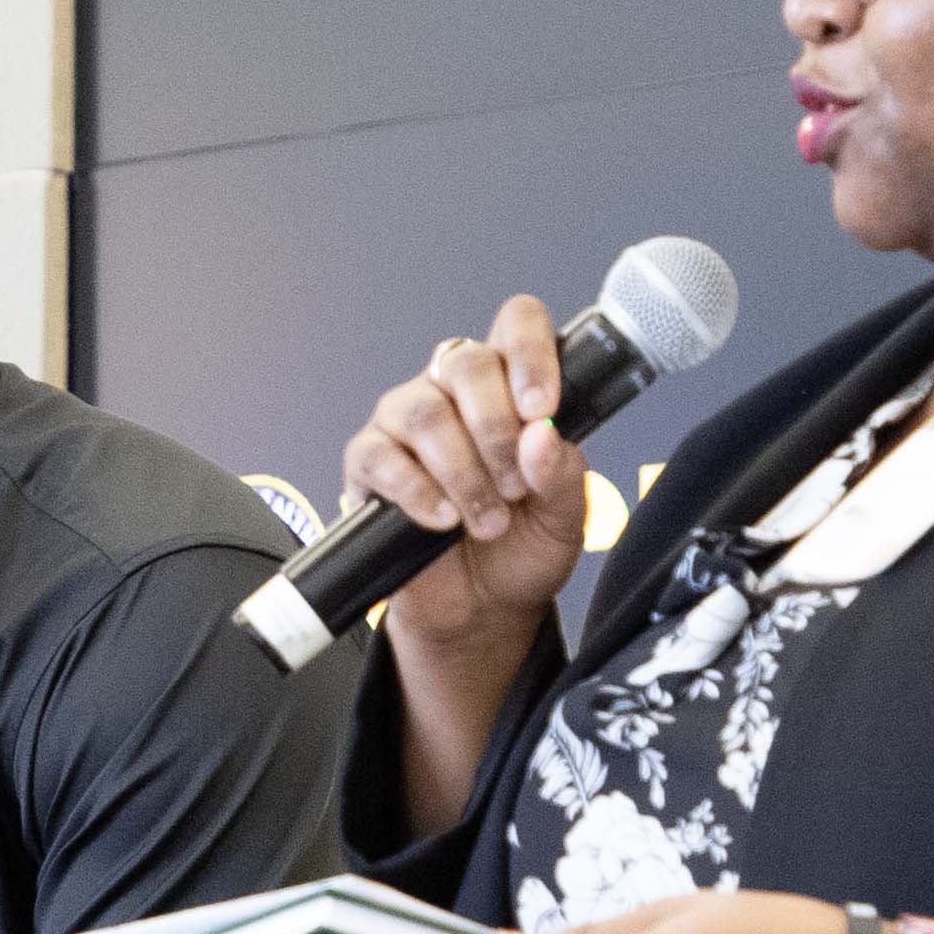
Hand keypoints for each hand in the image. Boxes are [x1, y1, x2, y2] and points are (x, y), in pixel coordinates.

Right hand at [346, 295, 595, 677]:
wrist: (480, 610)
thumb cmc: (522, 549)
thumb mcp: (564, 517)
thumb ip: (560, 473)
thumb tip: (541, 433)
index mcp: (508, 385)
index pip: (516, 324)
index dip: (529, 353)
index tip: (542, 409)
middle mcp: (452, 391)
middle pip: (465, 362)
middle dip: (497, 430)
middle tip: (515, 487)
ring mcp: (405, 422)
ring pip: (426, 412)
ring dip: (464, 472)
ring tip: (487, 520)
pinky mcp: (368, 463)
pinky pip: (382, 457)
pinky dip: (418, 491)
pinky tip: (443, 520)